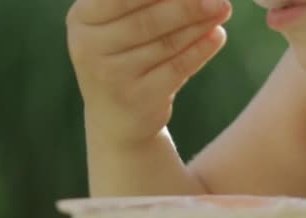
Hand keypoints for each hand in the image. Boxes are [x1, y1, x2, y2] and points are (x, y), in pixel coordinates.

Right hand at [66, 0, 231, 144]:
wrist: (117, 118)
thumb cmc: (124, 57)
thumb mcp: (119, 25)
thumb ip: (146, 4)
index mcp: (83, 18)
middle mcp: (89, 47)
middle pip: (147, 20)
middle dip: (187, 5)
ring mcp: (112, 76)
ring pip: (165, 44)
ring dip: (199, 25)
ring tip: (223, 9)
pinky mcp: (138, 98)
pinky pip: (177, 68)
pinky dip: (200, 50)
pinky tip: (218, 35)